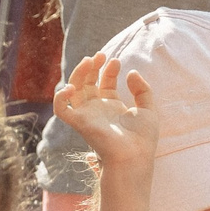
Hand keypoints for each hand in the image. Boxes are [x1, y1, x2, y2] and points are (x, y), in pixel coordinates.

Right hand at [52, 53, 160, 168]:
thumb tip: (132, 72)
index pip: (104, 82)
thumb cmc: (142, 138)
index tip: (116, 61)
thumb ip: (142, 90)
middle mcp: (97, 109)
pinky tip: (72, 87)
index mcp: (112, 106)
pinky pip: (61, 109)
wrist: (134, 155)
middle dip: (92, 67)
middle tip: (101, 55)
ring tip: (90, 60)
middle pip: (87, 82)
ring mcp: (86, 115)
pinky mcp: (78, 122)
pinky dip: (60, 97)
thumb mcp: (148, 109)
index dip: (108, 69)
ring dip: (78, 73)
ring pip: (72, 89)